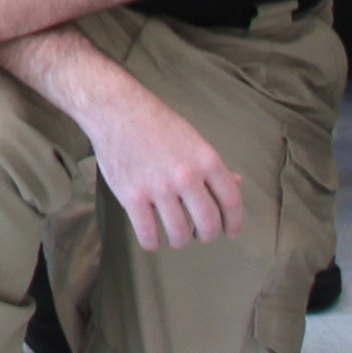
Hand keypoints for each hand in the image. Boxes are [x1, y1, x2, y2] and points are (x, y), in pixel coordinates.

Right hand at [81, 87, 243, 250]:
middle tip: (201, 234)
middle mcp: (186, 176)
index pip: (231, 202)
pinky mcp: (132, 196)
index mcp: (206, 160)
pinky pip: (148, 234)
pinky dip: (152, 242)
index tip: (231, 231)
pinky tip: (152, 238)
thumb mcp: (192, 139)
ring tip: (176, 235)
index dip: (235, 223)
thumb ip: (212, 165)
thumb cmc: (155, 122)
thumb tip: (236, 182)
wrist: (116, 110)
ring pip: (180, 233)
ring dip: (180, 239)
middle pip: (208, 223)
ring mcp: (158, 188)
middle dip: (207, 235)